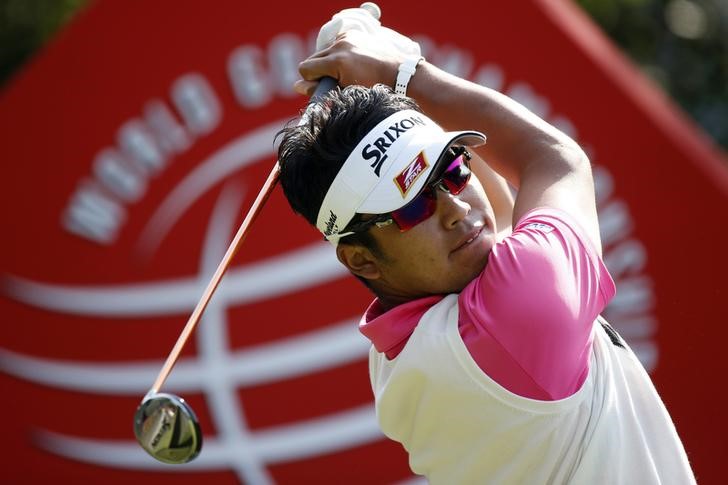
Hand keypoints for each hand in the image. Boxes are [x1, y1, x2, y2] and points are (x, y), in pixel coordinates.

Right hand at [295, 6, 421, 96]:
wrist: (400, 75)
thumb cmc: (374, 89)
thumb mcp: (345, 93)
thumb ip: (320, 89)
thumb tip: (297, 87)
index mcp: (337, 61)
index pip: (305, 68)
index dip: (311, 81)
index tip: (323, 87)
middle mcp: (340, 45)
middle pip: (313, 58)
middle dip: (319, 72)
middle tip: (335, 82)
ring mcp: (348, 37)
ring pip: (324, 51)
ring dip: (329, 63)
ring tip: (345, 74)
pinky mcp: (355, 34)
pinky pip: (336, 44)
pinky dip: (339, 54)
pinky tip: (351, 64)